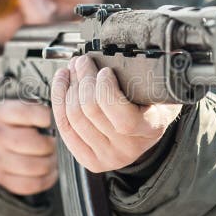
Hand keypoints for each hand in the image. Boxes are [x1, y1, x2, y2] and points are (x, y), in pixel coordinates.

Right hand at [0, 100, 56, 195]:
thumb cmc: (12, 123)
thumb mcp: (18, 108)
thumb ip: (37, 110)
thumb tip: (61, 119)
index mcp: (1, 113)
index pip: (26, 113)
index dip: (45, 117)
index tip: (52, 121)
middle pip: (33, 144)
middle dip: (51, 145)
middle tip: (55, 144)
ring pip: (35, 167)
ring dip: (51, 163)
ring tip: (53, 157)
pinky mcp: (0, 179)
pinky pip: (31, 184)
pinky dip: (47, 179)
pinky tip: (50, 171)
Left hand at [51, 55, 181, 172]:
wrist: (149, 127)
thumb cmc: (152, 103)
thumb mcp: (156, 88)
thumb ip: (139, 76)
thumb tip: (109, 56)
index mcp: (150, 129)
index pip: (123, 118)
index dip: (107, 90)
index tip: (105, 70)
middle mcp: (128, 148)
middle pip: (92, 112)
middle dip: (83, 78)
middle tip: (82, 61)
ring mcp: (107, 156)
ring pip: (74, 118)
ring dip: (69, 86)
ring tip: (72, 69)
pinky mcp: (90, 159)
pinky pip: (65, 128)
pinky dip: (59, 100)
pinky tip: (62, 83)